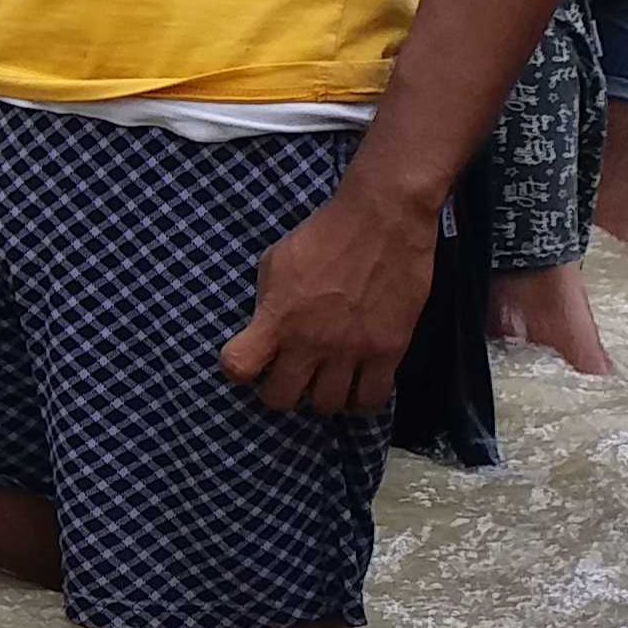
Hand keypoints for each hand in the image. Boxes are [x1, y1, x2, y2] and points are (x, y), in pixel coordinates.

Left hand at [217, 179, 436, 419]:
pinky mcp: (389, 351)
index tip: (249, 357)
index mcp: (277, 318)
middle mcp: (311, 342)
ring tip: (326, 380)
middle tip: (290, 374)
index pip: (238, 367)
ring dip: (322, 396)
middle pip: (281, 399)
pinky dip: (361, 401)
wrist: (382, 220)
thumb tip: (265, 329)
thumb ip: (268, 302)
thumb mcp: (276, 262)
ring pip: (328, 406)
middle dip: (280, 390)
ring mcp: (351, 350)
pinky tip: (357, 386)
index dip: (238, 368)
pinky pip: (372, 400)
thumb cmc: (324, 235)